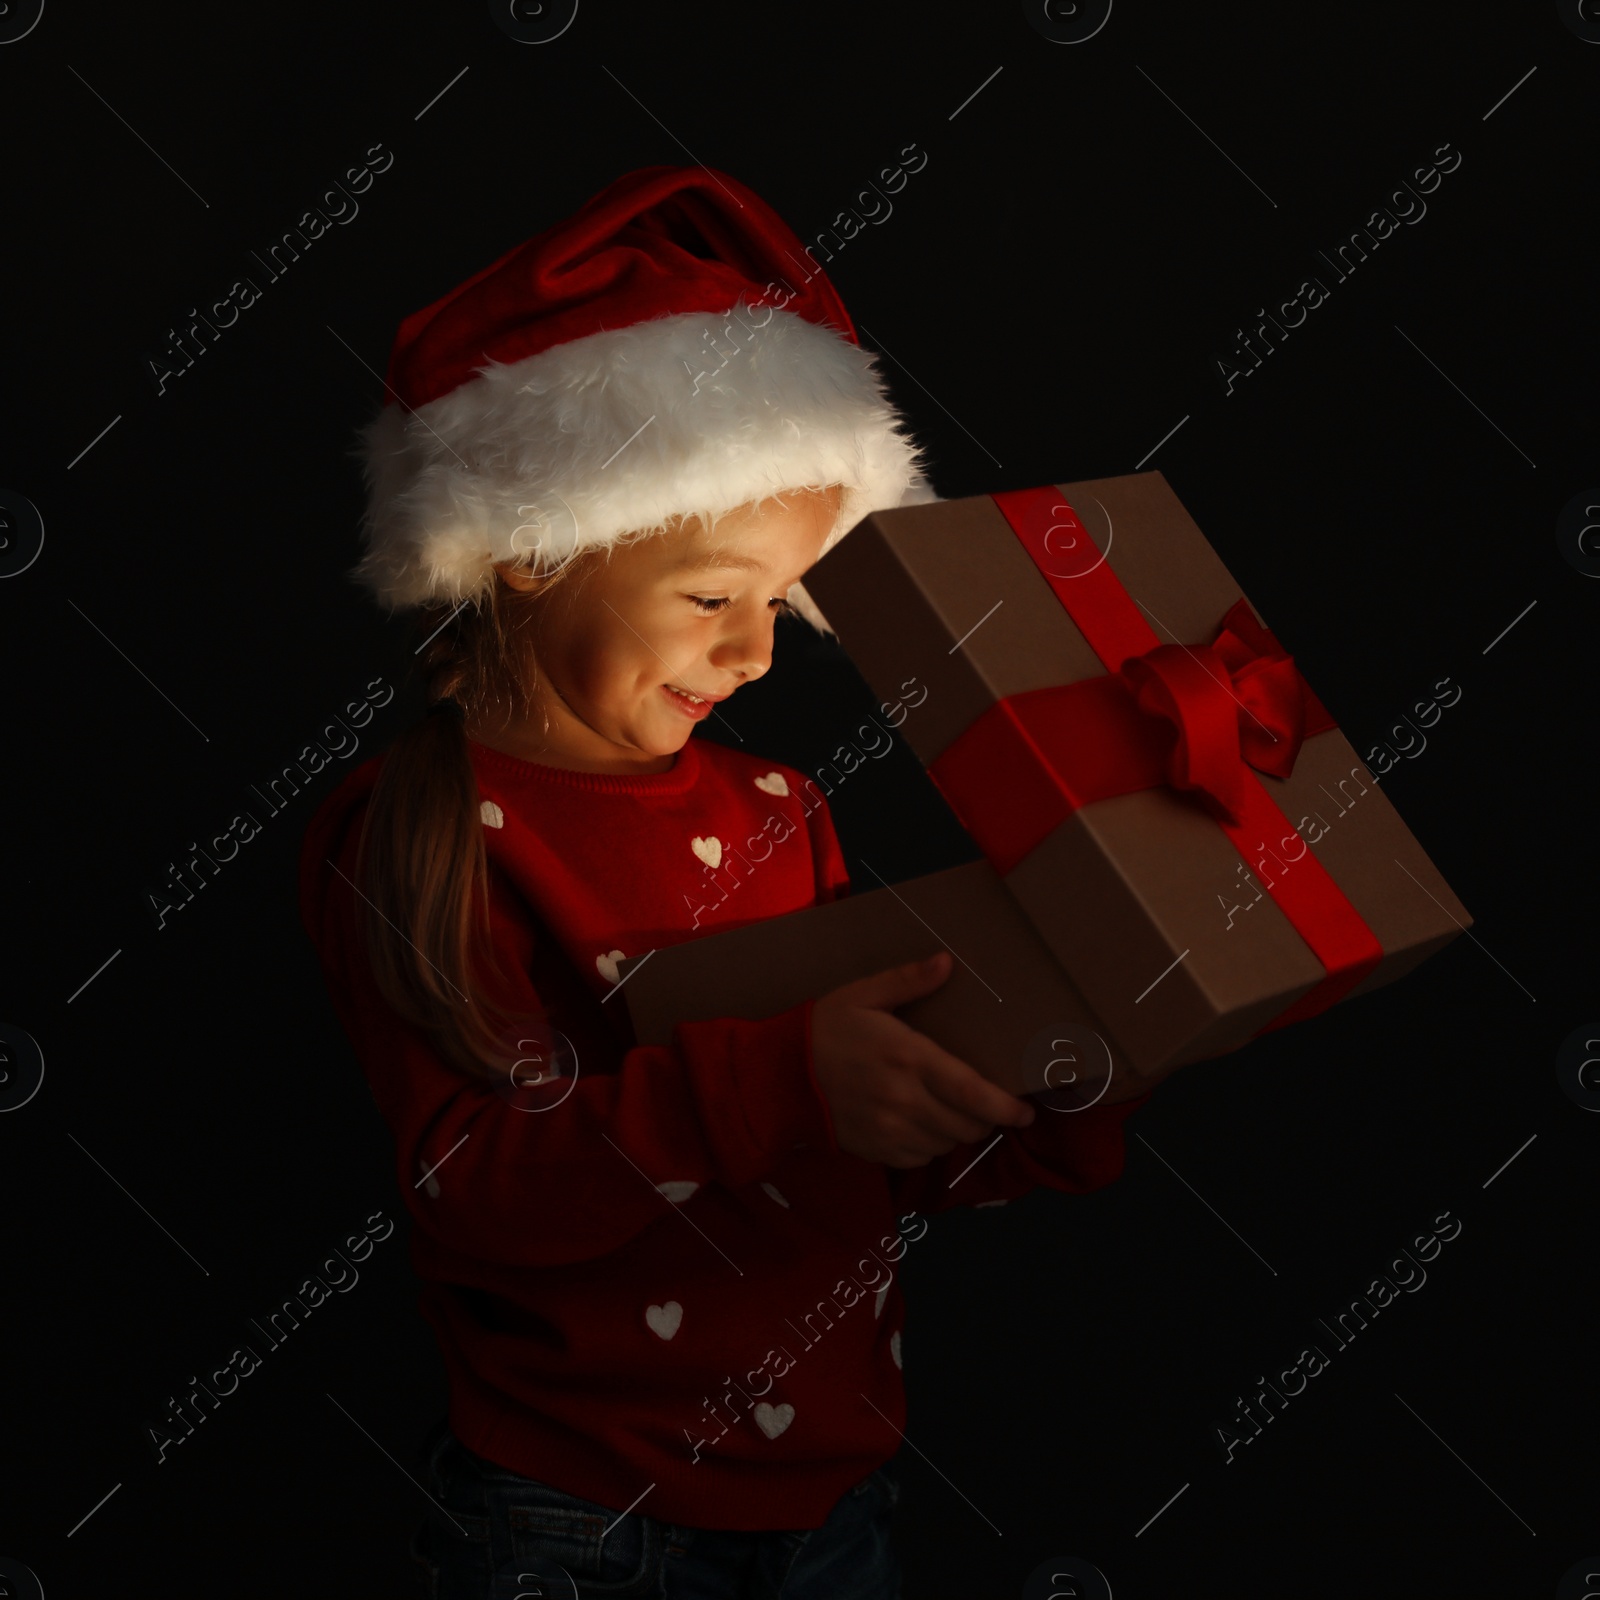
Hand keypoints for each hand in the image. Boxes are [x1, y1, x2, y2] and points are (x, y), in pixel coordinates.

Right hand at [810, 952, 1036, 1167]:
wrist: (778, 1073)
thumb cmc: (826, 1027)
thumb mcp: (862, 993)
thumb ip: (907, 980)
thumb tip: (947, 962)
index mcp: (908, 1056)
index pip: (971, 1092)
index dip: (1005, 1106)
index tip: (1026, 1110)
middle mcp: (904, 1099)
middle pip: (967, 1125)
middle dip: (986, 1118)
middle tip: (988, 1104)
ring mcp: (890, 1130)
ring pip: (947, 1144)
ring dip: (958, 1131)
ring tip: (953, 1111)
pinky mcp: (877, 1150)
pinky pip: (921, 1158)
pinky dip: (931, 1145)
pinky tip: (923, 1124)